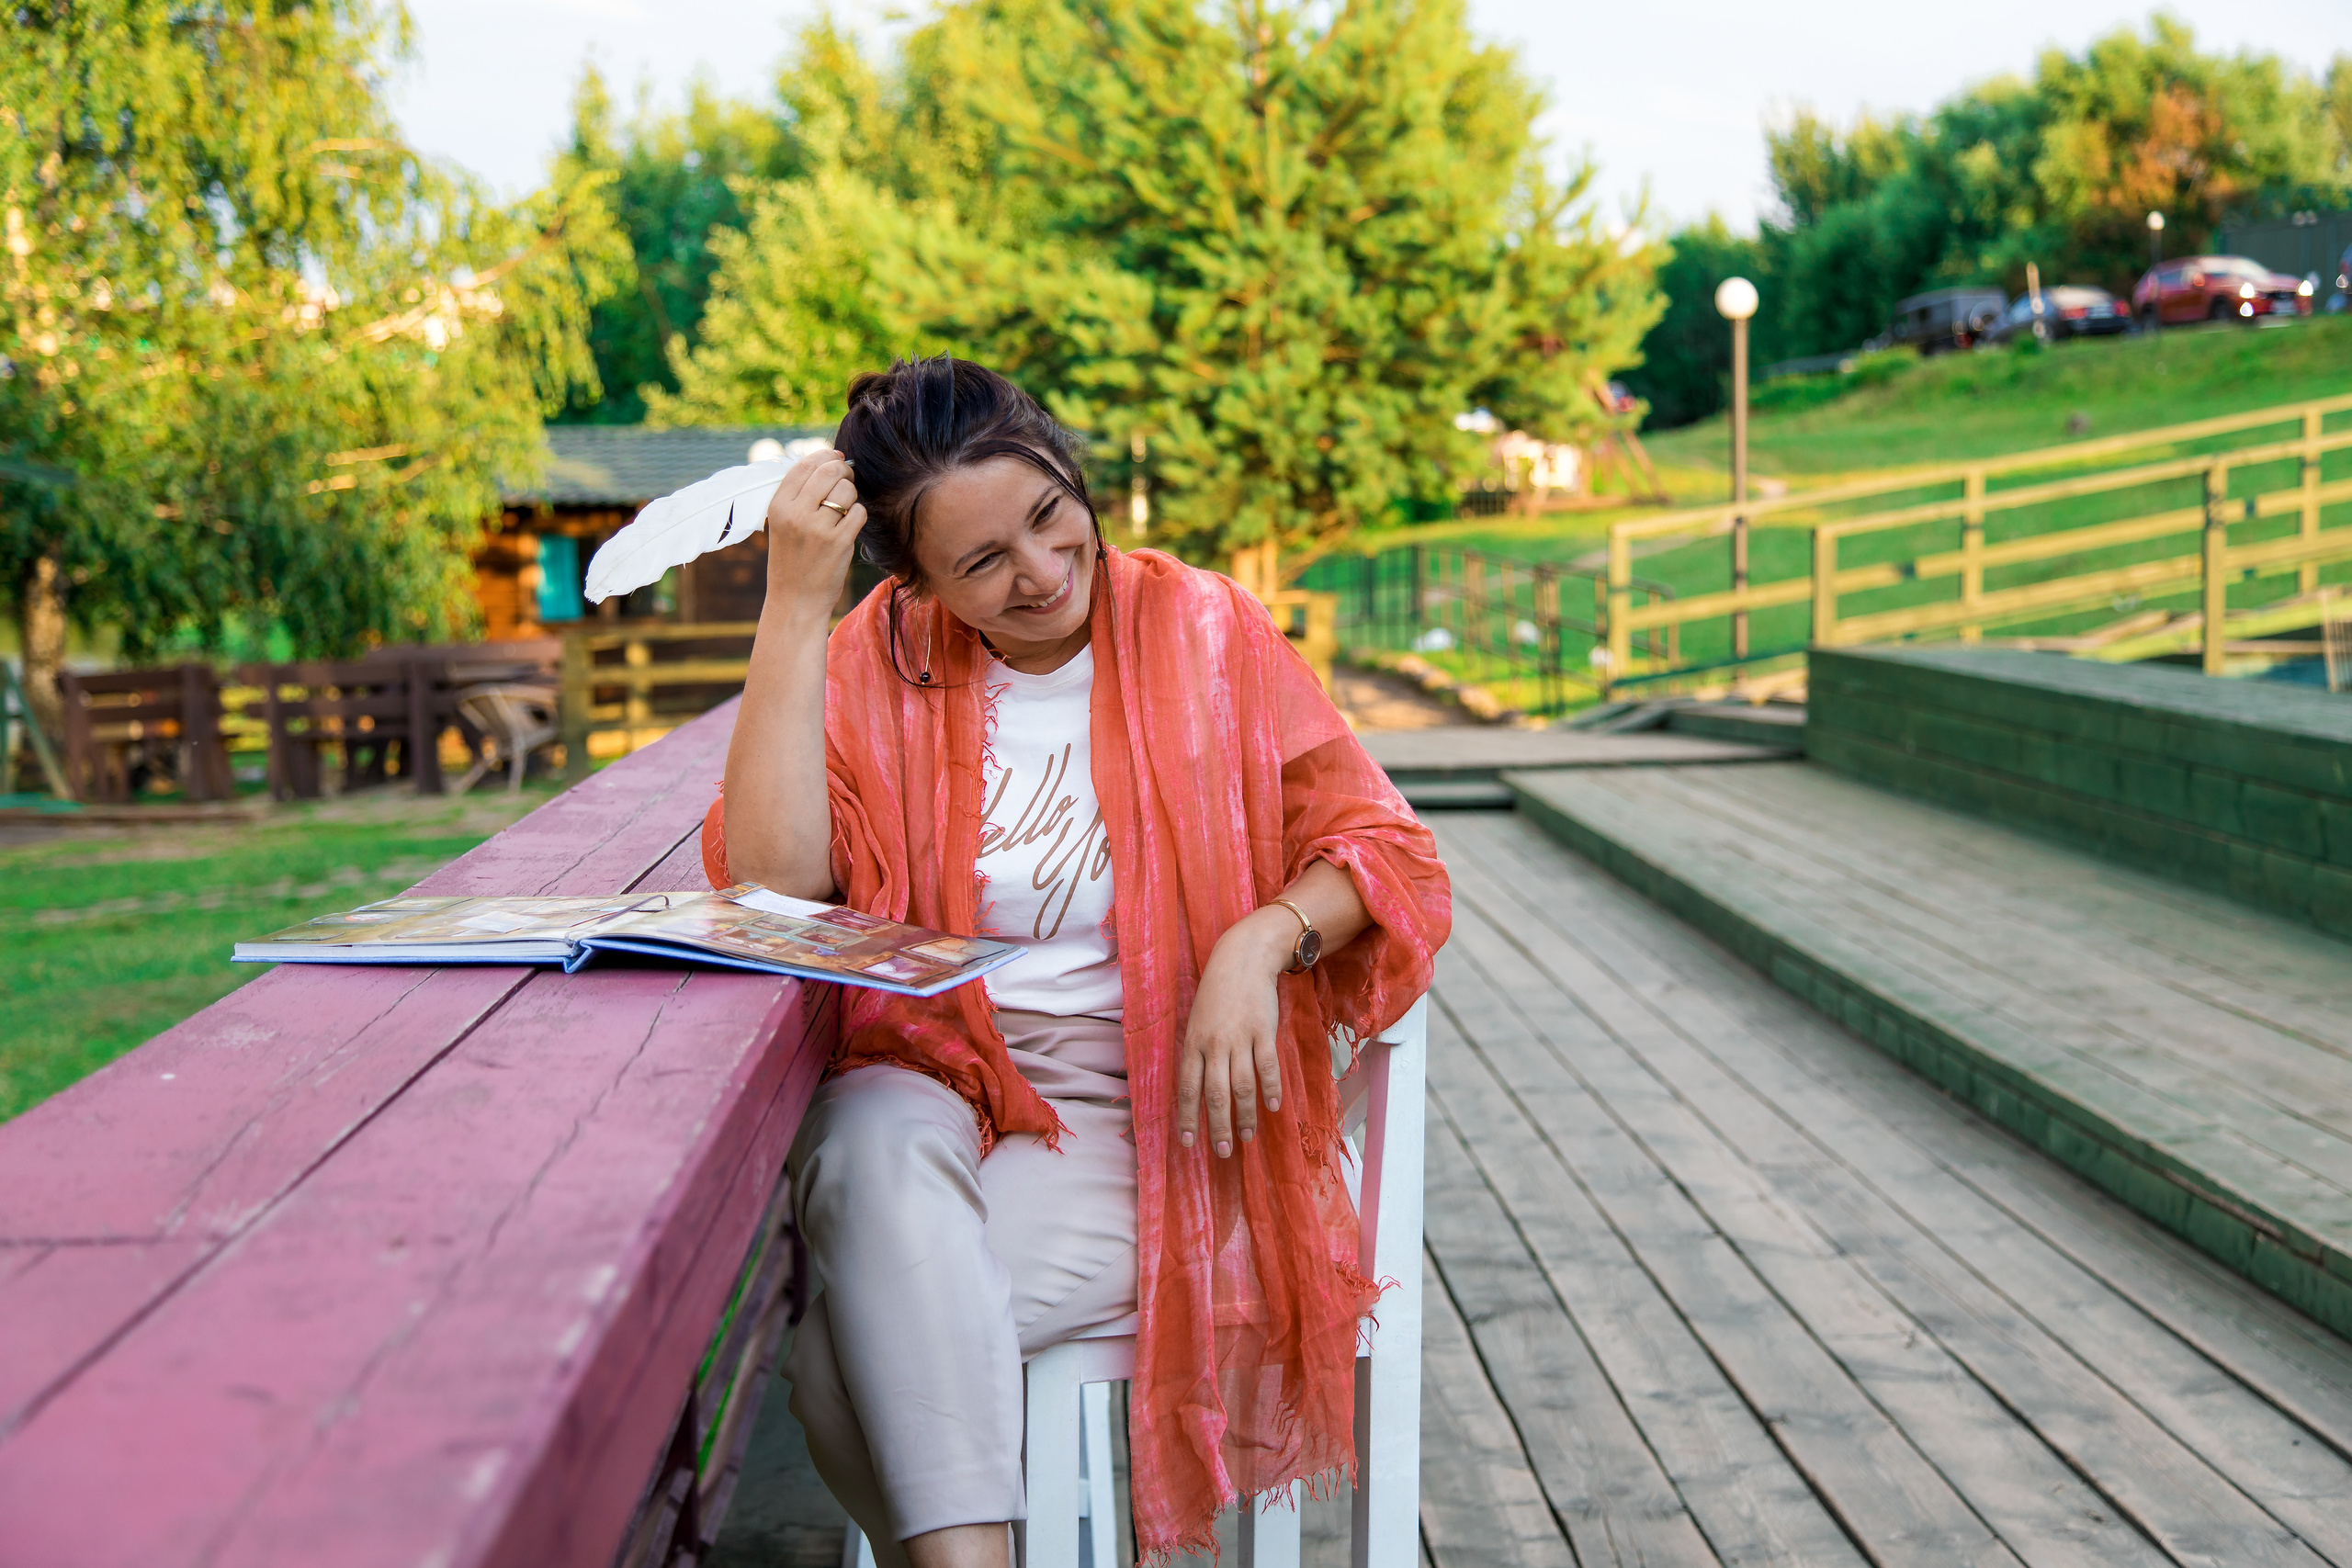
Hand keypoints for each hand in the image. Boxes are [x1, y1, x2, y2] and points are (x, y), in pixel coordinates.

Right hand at [763, 450, 866, 617]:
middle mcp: (796, 513)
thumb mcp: (783, 523)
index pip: (805, 465)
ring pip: (846, 490)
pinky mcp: (838, 542)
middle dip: (844, 471)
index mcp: (778, 505)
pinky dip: (858, 516)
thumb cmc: (792, 559)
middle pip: (829, 471)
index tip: (837, 458)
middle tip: (847, 480)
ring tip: (843, 510)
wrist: (794, 600)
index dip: (825, 456)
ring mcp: (818, 528)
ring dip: (851, 496)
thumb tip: (831, 461)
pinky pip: (858, 512)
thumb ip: (800, 494)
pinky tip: (849, 527)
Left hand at [1177, 909, 1294, 1159]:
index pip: (1187, 1089)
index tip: (1189, 1143)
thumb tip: (1197, 1089)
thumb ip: (1198, 1053)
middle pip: (1215, 1094)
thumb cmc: (1217, 993)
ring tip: (1247, 1137)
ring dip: (1245, 1116)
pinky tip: (1273, 1107)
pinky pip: (1267, 1067)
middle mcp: (1214, 1045)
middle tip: (1222, 1152)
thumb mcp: (1197, 1021)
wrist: (1243, 959)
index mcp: (1193, 1043)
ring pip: (1241, 1086)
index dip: (1188, 1118)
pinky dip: (1270, 1089)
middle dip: (1218, 1127)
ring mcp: (1239, 1038)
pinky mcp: (1263, 1031)